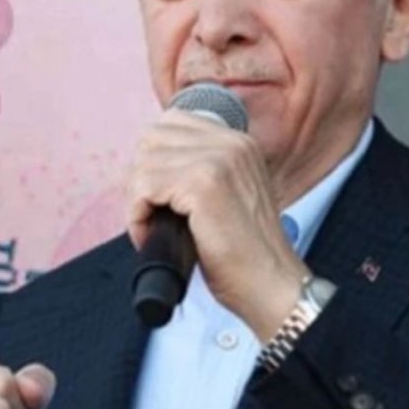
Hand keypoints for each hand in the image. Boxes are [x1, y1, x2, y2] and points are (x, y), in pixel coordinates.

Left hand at [124, 110, 308, 340]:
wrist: (271, 285)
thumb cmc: (242, 253)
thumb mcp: (228, 195)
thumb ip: (198, 170)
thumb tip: (146, 163)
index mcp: (238, 141)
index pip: (170, 124)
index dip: (153, 161)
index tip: (158, 197)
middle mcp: (231, 142)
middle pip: (151, 141)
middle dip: (141, 179)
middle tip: (152, 215)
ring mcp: (218, 160)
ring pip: (143, 165)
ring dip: (137, 202)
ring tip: (154, 230)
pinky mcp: (202, 184)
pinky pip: (143, 188)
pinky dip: (137, 217)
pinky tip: (151, 236)